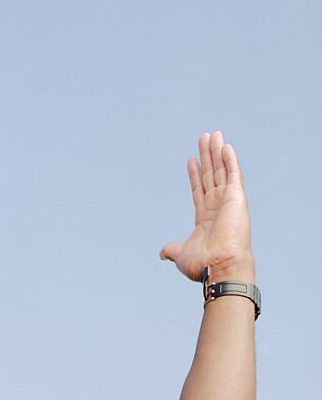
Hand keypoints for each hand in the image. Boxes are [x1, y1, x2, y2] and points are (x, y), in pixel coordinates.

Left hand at [159, 131, 253, 282]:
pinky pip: (233, 174)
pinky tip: (225, 146)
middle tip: (204, 137)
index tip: (191, 159)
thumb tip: (162, 253)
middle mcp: (217, 207)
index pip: (199, 189)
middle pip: (210, 175)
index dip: (195, 174)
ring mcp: (228, 201)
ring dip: (217, 152)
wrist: (219, 265)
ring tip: (212, 134)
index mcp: (205, 218)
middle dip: (207, 156)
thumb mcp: (181, 254)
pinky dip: (230, 160)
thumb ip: (173, 249)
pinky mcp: (237, 198)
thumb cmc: (203, 264)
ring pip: (221, 170)